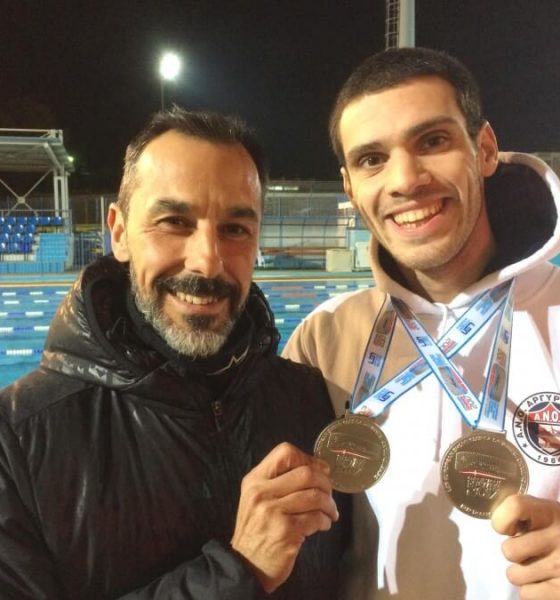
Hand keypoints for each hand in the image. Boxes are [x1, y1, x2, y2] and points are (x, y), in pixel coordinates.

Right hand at [230, 442, 338, 592]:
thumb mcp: (257, 497)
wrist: (245, 565)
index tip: (320, 470)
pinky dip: (325, 520)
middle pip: (306, 473)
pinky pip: (316, 518)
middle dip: (325, 483)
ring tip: (330, 512)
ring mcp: (274, 512)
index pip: (285, 453)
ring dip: (329, 504)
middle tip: (329, 494)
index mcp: (255, 480)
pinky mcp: (286, 532)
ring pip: (315, 496)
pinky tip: (323, 525)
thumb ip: (279, 480)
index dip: (307, 458)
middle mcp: (262, 492)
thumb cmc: (256, 528)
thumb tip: (319, 468)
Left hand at [492, 494, 559, 598]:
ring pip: (514, 575)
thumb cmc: (559, 532)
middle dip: (515, 553)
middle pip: (509, 550)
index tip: (509, 529)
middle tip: (529, 553)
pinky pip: (526, 593)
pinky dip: (532, 591)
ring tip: (538, 568)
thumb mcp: (547, 515)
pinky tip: (545, 582)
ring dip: (522, 574)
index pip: (514, 506)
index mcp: (550, 512)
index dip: (502, 520)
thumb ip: (523, 513)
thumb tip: (497, 525)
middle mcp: (557, 536)